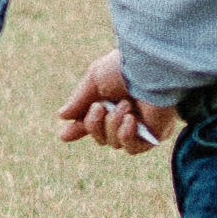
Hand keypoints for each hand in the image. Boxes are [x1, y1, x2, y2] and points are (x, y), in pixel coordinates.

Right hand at [58, 48, 175, 155]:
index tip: (65, 135)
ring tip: (125, 105)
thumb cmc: (124, 68)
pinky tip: (131, 119)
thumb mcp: (94, 80)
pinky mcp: (155, 135)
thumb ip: (79, 100)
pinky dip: (126, 135)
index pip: (95, 122)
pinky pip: (132, 149)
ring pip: (114, 144)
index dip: (80, 129)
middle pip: (100, 137)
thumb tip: (62, 116)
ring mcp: (141, 127)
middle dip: (93, 124)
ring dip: (112, 125)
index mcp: (113, 100)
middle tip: (99, 107)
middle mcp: (127, 115)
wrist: (151, 69)